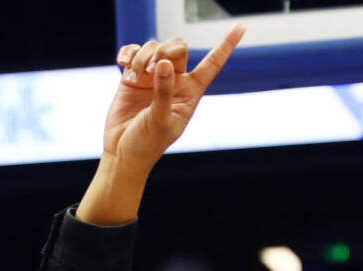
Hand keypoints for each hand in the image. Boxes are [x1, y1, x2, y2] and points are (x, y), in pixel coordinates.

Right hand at [102, 26, 243, 169]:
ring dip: (141, 57)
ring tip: (134, 76)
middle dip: (164, 50)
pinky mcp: (133, 77)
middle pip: (177, 47)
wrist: (122, 152)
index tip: (241, 26)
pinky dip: (128, 53)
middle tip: (151, 67)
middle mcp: (174, 81)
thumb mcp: (161, 120)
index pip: (212, 64)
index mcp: (190, 92)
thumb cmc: (147, 144)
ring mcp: (153, 78)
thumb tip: (163, 63)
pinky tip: (123, 64)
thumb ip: (164, 92)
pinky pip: (133, 52)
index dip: (226, 45)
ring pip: (153, 47)